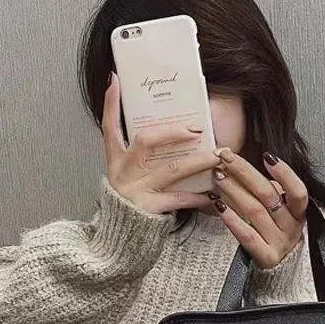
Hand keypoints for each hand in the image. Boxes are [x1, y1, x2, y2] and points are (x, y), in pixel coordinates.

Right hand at [101, 72, 220, 214]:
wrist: (118, 242)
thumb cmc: (129, 206)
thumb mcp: (126, 178)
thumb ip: (138, 158)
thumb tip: (166, 135)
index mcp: (114, 161)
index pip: (108, 126)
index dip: (111, 104)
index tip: (116, 80)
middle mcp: (122, 172)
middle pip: (145, 141)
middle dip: (172, 132)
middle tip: (195, 128)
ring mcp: (135, 190)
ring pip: (171, 169)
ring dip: (197, 161)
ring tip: (216, 157)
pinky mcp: (149, 208)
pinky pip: (179, 198)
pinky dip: (197, 196)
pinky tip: (212, 194)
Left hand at [210, 147, 308, 269]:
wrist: (283, 274)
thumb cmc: (277, 236)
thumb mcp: (281, 213)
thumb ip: (271, 192)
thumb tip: (244, 165)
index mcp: (298, 214)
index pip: (297, 191)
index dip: (285, 173)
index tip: (267, 156)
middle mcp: (291, 228)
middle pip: (268, 195)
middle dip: (245, 172)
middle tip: (226, 157)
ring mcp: (279, 243)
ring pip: (255, 211)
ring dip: (233, 190)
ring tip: (218, 175)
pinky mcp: (266, 257)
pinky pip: (247, 236)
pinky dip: (232, 219)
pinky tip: (219, 205)